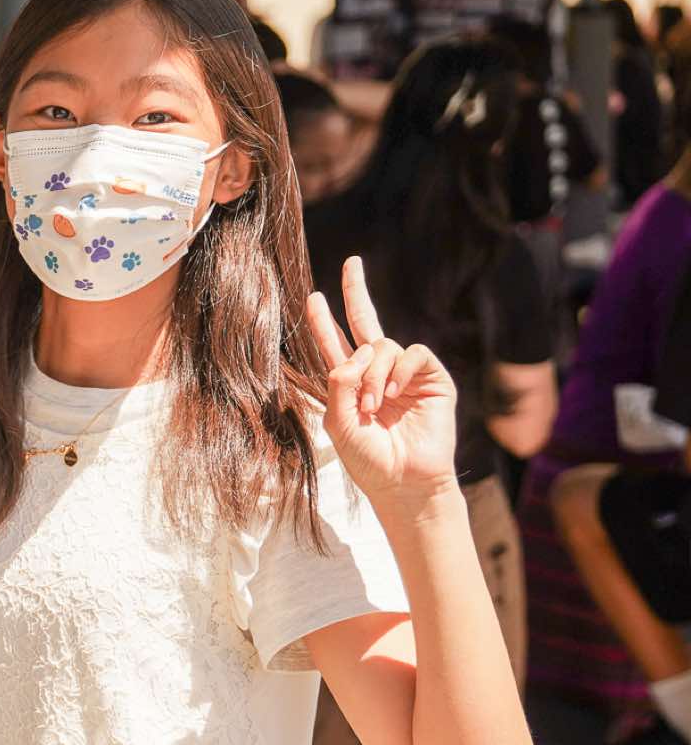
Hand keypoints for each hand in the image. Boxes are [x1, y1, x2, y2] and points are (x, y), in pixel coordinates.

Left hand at [304, 256, 459, 510]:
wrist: (403, 481)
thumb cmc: (369, 459)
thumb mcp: (339, 423)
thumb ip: (338, 385)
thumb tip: (354, 354)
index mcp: (350, 383)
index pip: (334, 344)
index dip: (324, 320)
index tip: (314, 296)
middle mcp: (377, 373)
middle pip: (365, 322)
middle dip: (357, 291)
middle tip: (352, 263)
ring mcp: (405, 374)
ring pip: (382, 345)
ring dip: (372, 374)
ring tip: (372, 405)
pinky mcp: (432, 378)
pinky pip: (412, 353)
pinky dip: (398, 370)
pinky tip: (395, 393)